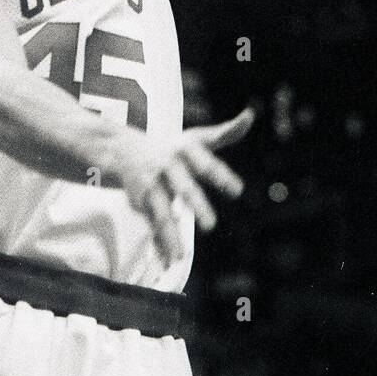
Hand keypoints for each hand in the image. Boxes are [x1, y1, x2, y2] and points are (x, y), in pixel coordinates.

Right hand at [101, 107, 254, 267]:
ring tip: (181, 255)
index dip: (221, 176)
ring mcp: (152, 185)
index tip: (238, 191)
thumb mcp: (199, 138)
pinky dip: (159, 243)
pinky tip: (168, 260)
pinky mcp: (141, 201)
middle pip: (184, 188)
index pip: (206, 163)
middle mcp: (168, 166)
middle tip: (211, 226)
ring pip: (161, 212)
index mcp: (186, 150)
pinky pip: (151, 224)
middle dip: (196, 206)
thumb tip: (250, 115)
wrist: (126, 149)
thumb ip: (227, 132)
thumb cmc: (175, 146)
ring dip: (170, 234)